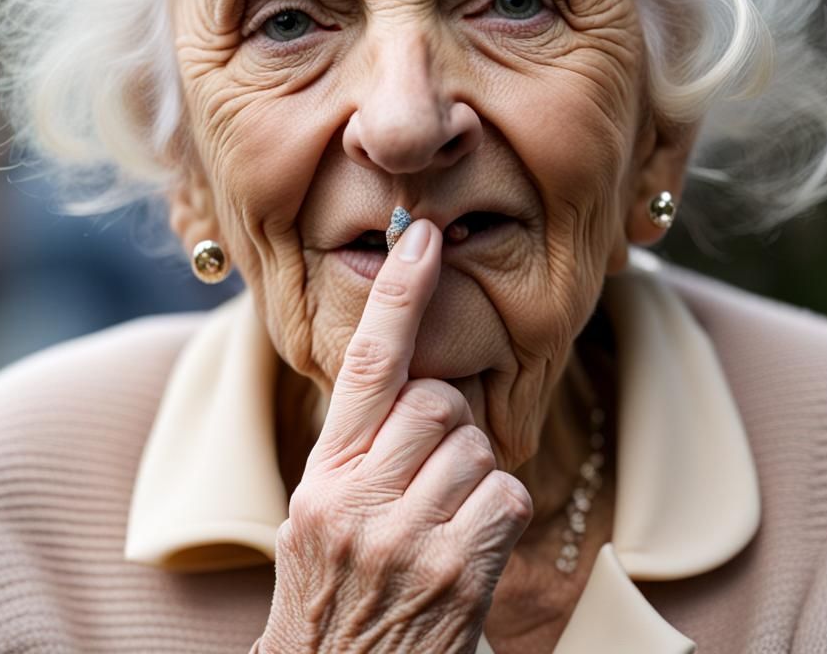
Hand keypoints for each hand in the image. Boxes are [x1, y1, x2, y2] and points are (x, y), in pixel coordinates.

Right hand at [258, 219, 532, 652]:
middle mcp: (357, 500)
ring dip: (471, 476)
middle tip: (427, 477)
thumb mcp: (321, 513)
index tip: (423, 236)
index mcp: (323, 475)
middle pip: (439, 402)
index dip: (398, 294)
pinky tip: (465, 550)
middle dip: (447, 426)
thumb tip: (418, 383)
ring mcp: (405, 538)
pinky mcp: (455, 574)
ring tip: (440, 522)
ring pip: (476, 446)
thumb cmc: (337, 590)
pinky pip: (504, 496)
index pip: (363, 364)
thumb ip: (361, 446)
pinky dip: (496, 515)